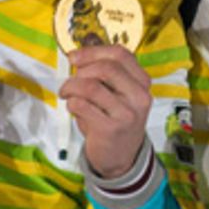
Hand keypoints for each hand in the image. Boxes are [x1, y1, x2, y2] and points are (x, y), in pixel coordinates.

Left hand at [61, 45, 152, 178]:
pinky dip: (71, 103)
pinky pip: (82, 105)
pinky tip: (73, 108)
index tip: (75, 56)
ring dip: (71, 87)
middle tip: (70, 79)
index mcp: (142, 82)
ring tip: (66, 93)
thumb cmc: (114, 120)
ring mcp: (126, 114)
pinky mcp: (111, 129)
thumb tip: (78, 56)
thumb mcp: (117, 95)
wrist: (121, 157)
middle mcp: (139, 97)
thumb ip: (104, 75)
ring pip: (90, 86)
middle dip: (81, 70)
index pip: (120, 54)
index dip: (93, 51)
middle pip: (106, 68)